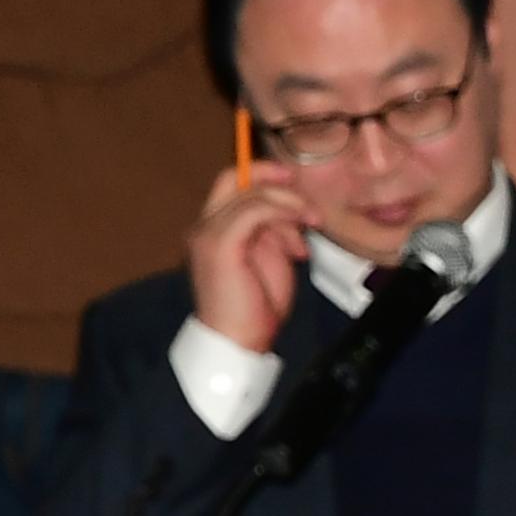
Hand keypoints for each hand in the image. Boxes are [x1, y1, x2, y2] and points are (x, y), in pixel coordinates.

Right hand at [186, 163, 312, 351]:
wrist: (238, 341)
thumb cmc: (255, 308)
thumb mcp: (272, 258)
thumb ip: (274, 231)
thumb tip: (291, 213)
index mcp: (214, 228)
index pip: (232, 184)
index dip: (262, 174)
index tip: (293, 181)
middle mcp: (204, 226)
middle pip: (231, 177)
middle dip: (270, 175)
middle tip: (302, 190)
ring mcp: (207, 233)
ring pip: (250, 195)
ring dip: (289, 205)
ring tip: (311, 225)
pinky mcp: (219, 244)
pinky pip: (254, 211)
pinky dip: (282, 214)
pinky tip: (299, 233)